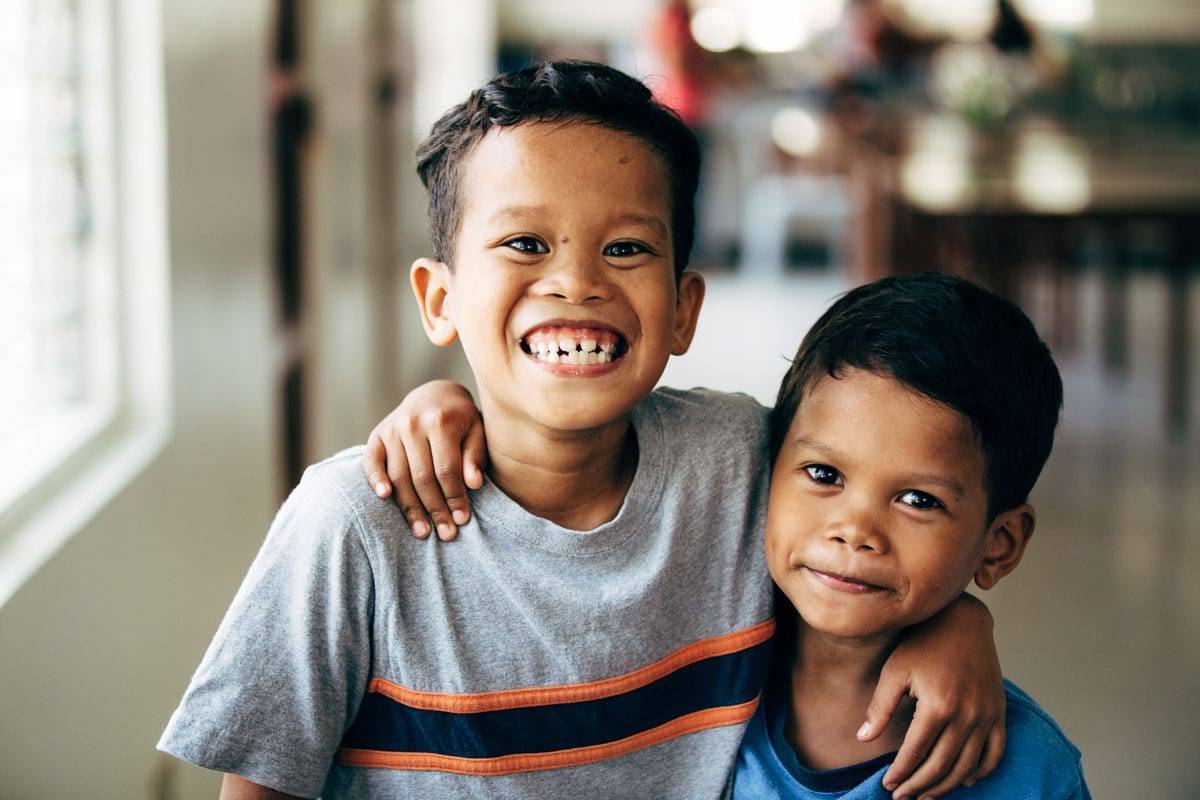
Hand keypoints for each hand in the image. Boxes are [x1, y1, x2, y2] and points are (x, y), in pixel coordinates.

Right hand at [363, 380, 485, 540]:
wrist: (434, 394)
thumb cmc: (461, 418)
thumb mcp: (477, 430)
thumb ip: (475, 456)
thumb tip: (474, 484)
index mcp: (441, 421)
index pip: (447, 469)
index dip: (454, 497)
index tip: (462, 520)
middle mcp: (413, 423)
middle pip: (422, 477)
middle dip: (435, 509)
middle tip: (445, 533)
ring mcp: (392, 428)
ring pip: (399, 475)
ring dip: (410, 507)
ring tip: (422, 531)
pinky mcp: (377, 434)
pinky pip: (372, 461)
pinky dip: (375, 479)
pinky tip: (385, 498)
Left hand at [860, 594, 1004, 799]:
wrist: (963, 622)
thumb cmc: (923, 643)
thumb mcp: (894, 670)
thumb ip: (880, 707)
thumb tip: (862, 738)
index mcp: (938, 705)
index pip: (916, 753)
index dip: (900, 773)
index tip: (887, 784)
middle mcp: (967, 715)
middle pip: (942, 766)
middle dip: (919, 786)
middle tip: (902, 796)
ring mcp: (987, 716)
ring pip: (967, 766)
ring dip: (946, 786)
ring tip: (926, 795)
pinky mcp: (999, 712)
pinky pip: (995, 752)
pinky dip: (981, 771)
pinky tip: (964, 781)